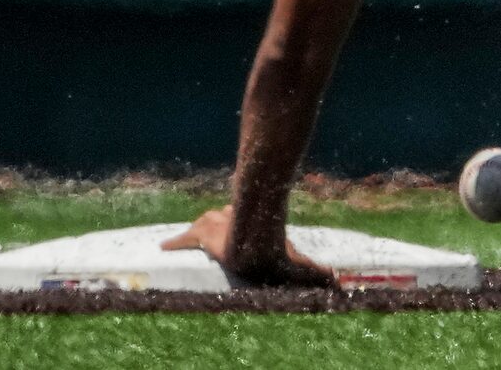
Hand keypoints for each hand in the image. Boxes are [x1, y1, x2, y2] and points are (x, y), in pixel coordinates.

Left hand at [163, 207, 335, 287]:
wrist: (249, 243)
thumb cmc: (272, 250)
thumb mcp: (297, 265)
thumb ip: (316, 272)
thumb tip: (338, 281)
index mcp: (252, 231)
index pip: (248, 228)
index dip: (245, 231)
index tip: (246, 236)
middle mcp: (236, 222)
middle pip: (227, 219)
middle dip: (225, 223)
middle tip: (223, 232)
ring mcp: (216, 224)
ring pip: (207, 222)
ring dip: (203, 228)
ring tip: (196, 235)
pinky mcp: (199, 234)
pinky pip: (184, 239)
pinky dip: (174, 243)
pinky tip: (162, 247)